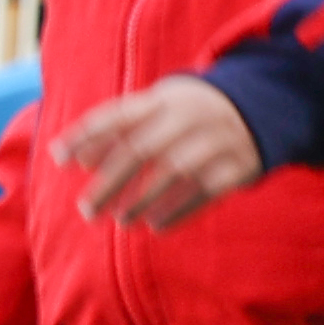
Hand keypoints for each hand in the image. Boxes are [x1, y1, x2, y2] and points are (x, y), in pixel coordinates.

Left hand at [57, 77, 268, 229]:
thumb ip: (120, 129)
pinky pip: (206, 192)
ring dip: (143, 200)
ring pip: (174, 172)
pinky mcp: (239, 166)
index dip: (86, 135)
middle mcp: (191, 116)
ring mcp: (218, 140)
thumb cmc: (190, 112)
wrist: (264, 106)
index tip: (59, 158)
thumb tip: (80, 159)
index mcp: (165, 98)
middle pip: (142, 149)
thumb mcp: (159, 107)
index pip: (118, 115)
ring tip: (121, 219)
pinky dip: (179, 211)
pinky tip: (156, 226)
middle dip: (110, 182)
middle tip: (86, 210)